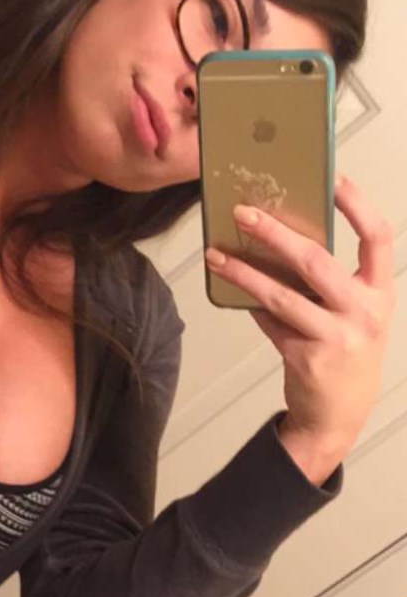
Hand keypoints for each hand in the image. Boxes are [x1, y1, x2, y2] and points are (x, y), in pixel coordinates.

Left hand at [204, 175, 395, 484]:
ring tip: (216, 255)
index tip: (333, 178)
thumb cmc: (343, 354)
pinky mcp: (307, 358)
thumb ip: (330, 282)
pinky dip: (251, 306)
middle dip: (276, 233)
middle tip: (245, 213)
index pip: (378, 238)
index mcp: (380, 293)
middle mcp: (364, 313)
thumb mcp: (353, 314)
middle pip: (316, 260)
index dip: (357, 205)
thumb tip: (279, 238)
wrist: (338, 417)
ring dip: (244, 272)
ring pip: (282, 295)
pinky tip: (231, 289)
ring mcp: (336, 337)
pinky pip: (271, 323)